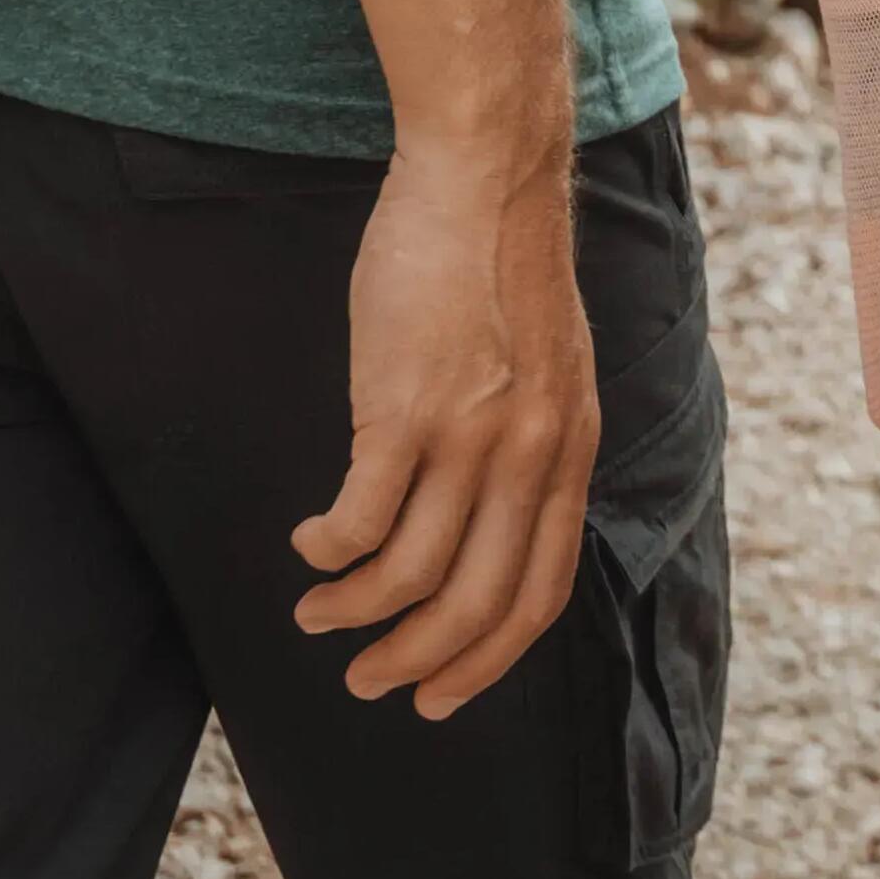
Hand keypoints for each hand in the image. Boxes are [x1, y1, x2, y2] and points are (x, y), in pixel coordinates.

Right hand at [292, 146, 596, 716]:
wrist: (487, 182)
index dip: (488, 660)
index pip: (539, 594)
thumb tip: (494, 517)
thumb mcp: (555, 373)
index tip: (442, 696)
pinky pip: (360, 518)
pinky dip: (329, 550)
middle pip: (474, 605)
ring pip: (408, 576)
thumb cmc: (503, 270)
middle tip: (366, 682)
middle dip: (416, 662)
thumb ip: (534, 446)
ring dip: (353, 612)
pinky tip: (311, 545)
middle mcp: (528, 459)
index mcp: (568, 455)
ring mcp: (467, 437)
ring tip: (316, 614)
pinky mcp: (402, 408)